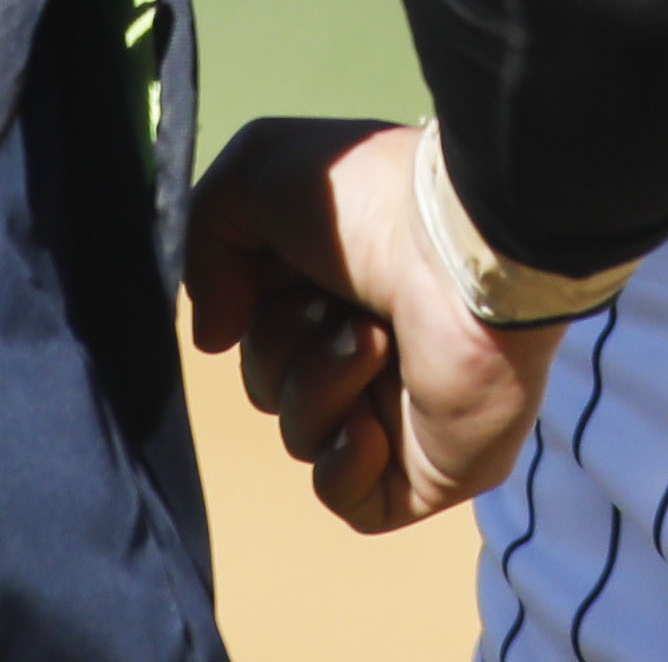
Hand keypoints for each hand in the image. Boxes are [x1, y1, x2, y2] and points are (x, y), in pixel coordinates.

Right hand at [182, 115, 567, 534]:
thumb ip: (205, 240)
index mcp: (334, 282)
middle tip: (339, 305)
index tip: (263, 275)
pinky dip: (345, 463)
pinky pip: (347, 497)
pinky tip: (373, 425)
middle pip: (266, 381)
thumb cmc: (369, 202)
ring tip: (377, 341)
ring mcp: (397, 412)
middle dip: (284, 342)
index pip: (253, 323)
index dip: (246, 305)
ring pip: (300, 433)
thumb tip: (212, 341)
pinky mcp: (424, 470)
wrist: (462, 252)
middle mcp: (365, 344)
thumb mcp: (258, 170)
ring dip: (322, 384)